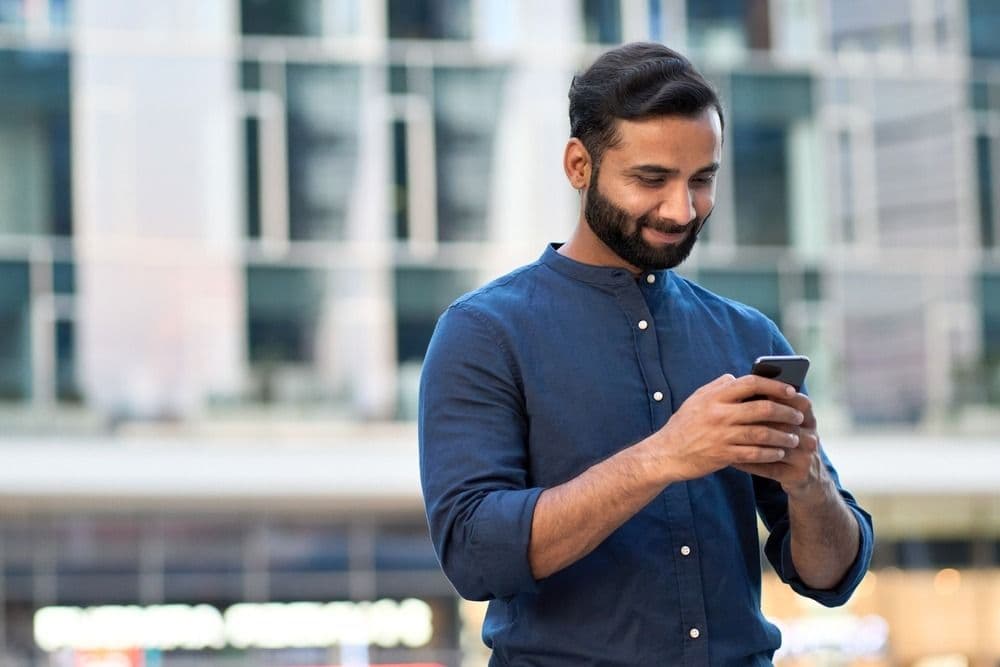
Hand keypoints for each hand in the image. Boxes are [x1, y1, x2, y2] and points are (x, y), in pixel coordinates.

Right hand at [651, 374, 804, 482]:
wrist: (666, 454)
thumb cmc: (683, 425)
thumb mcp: (696, 400)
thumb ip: (717, 387)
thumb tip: (736, 376)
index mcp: (715, 397)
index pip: (751, 383)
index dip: (775, 385)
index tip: (790, 390)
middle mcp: (719, 414)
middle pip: (762, 408)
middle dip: (786, 412)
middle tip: (798, 417)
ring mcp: (722, 435)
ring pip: (762, 433)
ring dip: (782, 436)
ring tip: (793, 438)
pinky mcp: (723, 455)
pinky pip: (754, 454)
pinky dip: (770, 453)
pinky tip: (779, 453)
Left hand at [732, 392, 830, 500]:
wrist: (807, 477)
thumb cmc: (788, 442)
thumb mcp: (790, 424)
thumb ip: (774, 406)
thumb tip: (744, 386)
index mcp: (808, 420)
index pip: (799, 403)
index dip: (778, 396)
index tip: (752, 393)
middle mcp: (810, 437)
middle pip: (784, 424)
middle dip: (757, 419)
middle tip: (732, 416)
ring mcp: (805, 457)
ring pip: (775, 446)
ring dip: (749, 441)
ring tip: (727, 437)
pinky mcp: (796, 475)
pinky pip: (768, 467)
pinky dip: (748, 463)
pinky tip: (731, 459)